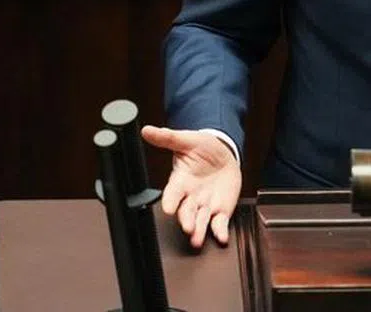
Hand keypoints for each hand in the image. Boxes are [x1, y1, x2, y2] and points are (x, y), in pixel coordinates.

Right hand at [141, 125, 241, 247]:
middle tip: (187, 227)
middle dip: (186, 220)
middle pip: (185, 211)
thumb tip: (147, 130)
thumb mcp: (186, 140)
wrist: (223, 153)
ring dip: (198, 231)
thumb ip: (168, 137)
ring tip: (197, 239)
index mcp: (180, 181)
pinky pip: (219, 223)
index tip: (168, 208)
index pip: (172, 193)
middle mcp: (191, 197)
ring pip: (200, 221)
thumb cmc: (202, 148)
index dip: (169, 201)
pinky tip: (221, 237)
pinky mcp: (220, 210)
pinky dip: (220, 231)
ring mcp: (205, 205)